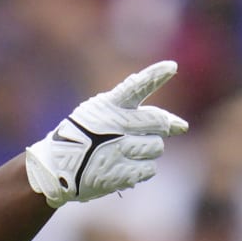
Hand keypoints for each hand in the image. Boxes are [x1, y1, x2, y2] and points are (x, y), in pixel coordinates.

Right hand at [26, 61, 188, 206]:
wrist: (58, 167)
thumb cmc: (87, 136)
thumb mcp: (105, 114)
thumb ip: (144, 116)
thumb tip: (183, 127)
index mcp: (110, 105)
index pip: (135, 86)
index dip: (155, 75)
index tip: (172, 67)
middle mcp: (115, 125)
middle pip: (159, 122)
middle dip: (158, 129)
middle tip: (138, 134)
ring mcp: (118, 150)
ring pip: (157, 148)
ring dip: (147, 151)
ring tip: (124, 152)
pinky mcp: (120, 173)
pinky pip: (150, 170)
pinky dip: (141, 170)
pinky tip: (122, 166)